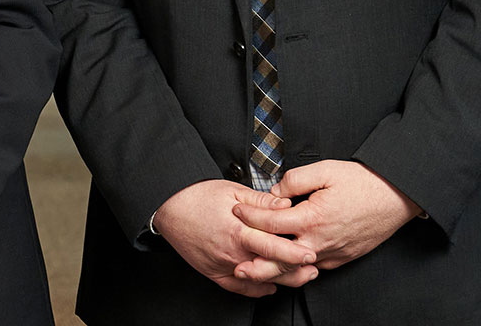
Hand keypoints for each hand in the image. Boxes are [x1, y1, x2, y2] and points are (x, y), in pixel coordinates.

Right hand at [152, 179, 314, 296]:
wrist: (168, 207)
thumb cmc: (197, 196)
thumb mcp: (232, 190)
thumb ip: (261, 201)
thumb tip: (286, 205)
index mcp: (238, 231)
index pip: (273, 248)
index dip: (295, 253)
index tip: (311, 254)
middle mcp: (232, 253)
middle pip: (271, 268)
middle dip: (295, 270)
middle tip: (312, 267)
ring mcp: (223, 266)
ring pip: (259, 281)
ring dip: (281, 280)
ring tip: (299, 275)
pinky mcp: (214, 274)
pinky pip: (241, 289)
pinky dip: (259, 289)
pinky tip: (271, 285)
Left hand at [232, 161, 418, 270]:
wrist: (396, 197)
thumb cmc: (363, 182)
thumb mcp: (325, 170)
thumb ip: (295, 180)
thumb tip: (276, 190)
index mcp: (312, 218)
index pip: (271, 222)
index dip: (250, 216)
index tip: (237, 210)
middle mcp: (320, 241)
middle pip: (280, 258)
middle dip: (255, 263)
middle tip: (236, 265)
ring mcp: (332, 253)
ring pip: (297, 268)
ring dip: (276, 270)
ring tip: (256, 271)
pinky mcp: (343, 258)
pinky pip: (315, 267)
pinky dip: (299, 268)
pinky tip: (288, 265)